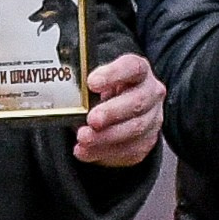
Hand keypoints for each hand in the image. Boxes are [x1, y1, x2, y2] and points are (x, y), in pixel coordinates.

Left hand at [74, 53, 164, 167]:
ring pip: (135, 129)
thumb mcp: (96, 83)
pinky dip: (104, 152)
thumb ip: (86, 86)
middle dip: (112, 112)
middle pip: (137, 101)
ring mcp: (151, 118)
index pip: (132, 67)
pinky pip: (129, 150)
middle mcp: (150, 93)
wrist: (116, 114)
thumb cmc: (104, 93)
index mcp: (138, 71)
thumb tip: (66, 95)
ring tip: (83, 138)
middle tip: (92, 119)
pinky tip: (85, 151)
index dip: (113, 74)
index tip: (91, 83)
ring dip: (106, 136)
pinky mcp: (146, 142)